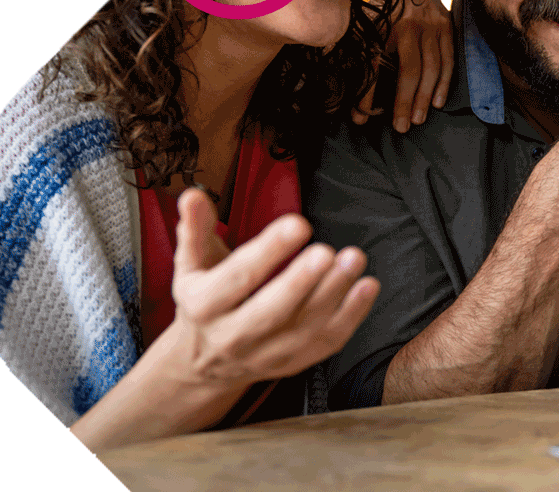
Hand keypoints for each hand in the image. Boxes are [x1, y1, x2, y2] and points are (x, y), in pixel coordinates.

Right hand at [165, 188, 379, 387]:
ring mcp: (264, 355)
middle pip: (271, 311)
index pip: (237, 278)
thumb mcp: (191, 263)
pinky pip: (326, 342)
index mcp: (204, 306)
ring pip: (304, 327)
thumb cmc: (204, 296)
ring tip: (354, 258)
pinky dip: (351, 316)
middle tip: (327, 251)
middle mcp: (232, 336)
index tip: (298, 224)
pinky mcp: (292, 363)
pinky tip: (367, 286)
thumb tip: (192, 195)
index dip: (269, 251)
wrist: (204, 360)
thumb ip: (195, 227)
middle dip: (301, 281)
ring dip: (334, 293)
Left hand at [353, 0, 453, 132]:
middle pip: (408, 69)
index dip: (367, 93)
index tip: (360, 116)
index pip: (373, 64)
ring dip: (424, 97)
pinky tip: (437, 101)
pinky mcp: (446, 27)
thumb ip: (353, 55)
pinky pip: (448, 59)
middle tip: (400, 127)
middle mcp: (407, 24)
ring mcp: (430, 25)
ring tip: (417, 119)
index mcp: (381, 23)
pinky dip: (444, 83)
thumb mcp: (362, 24)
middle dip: (403, 101)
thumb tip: (345, 96)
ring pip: (431, 67)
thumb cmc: (383, 11)